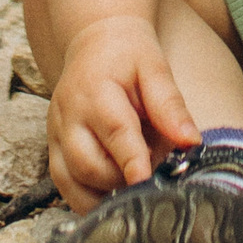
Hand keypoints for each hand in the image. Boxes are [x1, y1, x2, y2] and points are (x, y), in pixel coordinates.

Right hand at [48, 15, 199, 206]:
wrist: (95, 43)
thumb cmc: (128, 57)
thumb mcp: (155, 68)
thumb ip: (170, 105)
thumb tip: (191, 141)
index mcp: (95, 91)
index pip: (115, 132)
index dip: (132, 162)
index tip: (147, 184)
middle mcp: (68, 116)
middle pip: (90, 165)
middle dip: (124, 179)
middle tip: (154, 170)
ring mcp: (56, 135)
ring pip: (73, 182)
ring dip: (106, 192)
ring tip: (135, 178)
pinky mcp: (52, 149)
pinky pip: (65, 187)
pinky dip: (89, 199)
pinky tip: (114, 194)